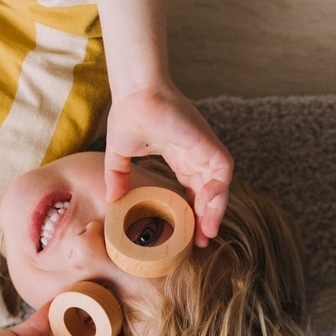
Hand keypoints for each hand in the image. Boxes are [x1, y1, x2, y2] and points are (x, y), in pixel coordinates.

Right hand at [104, 82, 233, 243]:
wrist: (134, 95)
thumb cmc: (127, 114)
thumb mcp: (119, 154)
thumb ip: (117, 176)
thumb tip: (111, 199)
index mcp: (179, 155)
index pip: (193, 188)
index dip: (192, 211)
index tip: (187, 232)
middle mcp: (194, 153)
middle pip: (208, 191)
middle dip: (207, 217)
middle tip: (200, 240)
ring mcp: (202, 148)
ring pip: (219, 185)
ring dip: (215, 209)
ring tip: (206, 232)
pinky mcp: (207, 142)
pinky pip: (223, 170)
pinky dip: (219, 191)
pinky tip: (208, 209)